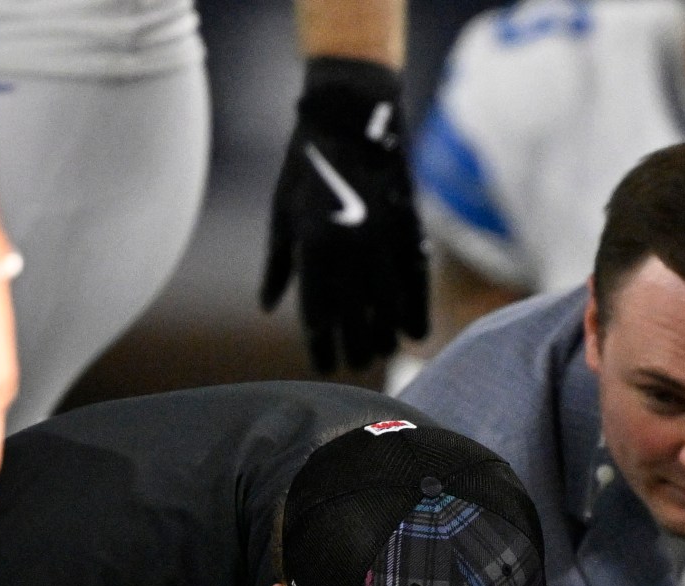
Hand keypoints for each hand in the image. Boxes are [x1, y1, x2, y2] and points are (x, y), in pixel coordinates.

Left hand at [260, 58, 429, 373]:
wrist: (352, 120)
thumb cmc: (307, 167)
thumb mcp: (282, 214)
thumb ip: (278, 265)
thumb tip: (268, 307)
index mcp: (315, 247)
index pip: (318, 313)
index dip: (320, 344)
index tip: (322, 364)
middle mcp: (352, 252)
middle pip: (355, 316)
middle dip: (353, 346)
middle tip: (351, 366)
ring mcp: (384, 241)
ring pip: (387, 304)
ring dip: (383, 334)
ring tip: (379, 354)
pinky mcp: (408, 230)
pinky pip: (415, 281)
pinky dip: (415, 308)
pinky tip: (413, 333)